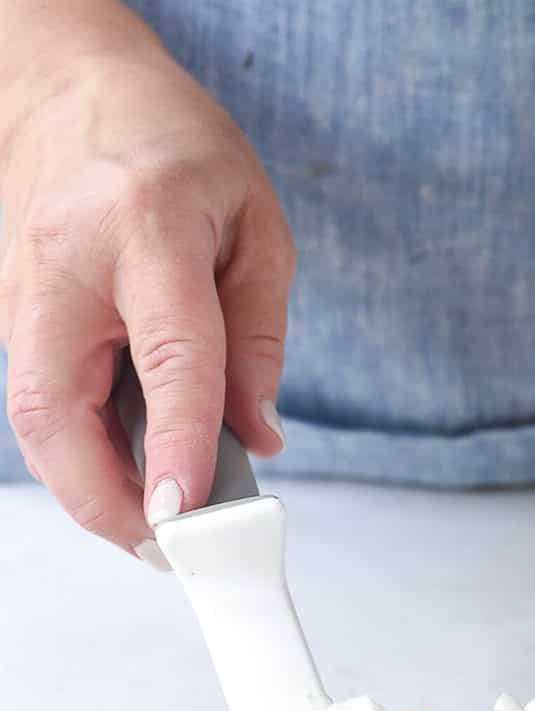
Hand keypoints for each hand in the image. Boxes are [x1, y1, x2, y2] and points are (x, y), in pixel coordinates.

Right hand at [0, 40, 294, 558]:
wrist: (69, 85)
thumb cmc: (170, 145)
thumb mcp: (254, 225)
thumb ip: (258, 335)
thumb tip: (257, 435)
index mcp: (143, 228)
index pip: (166, 359)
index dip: (175, 447)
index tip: (187, 514)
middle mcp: (64, 266)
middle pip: (58, 412)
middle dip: (106, 502)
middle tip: (167, 550)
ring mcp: (21, 296)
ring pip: (39, 425)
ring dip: (94, 490)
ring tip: (158, 523)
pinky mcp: (9, 320)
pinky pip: (44, 408)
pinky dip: (84, 455)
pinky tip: (131, 471)